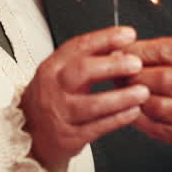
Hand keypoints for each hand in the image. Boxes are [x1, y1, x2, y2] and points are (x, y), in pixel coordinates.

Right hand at [20, 26, 147, 169]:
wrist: (29, 134)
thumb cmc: (53, 98)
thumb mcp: (62, 73)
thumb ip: (89, 59)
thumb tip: (120, 47)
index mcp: (53, 67)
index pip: (79, 46)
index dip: (105, 38)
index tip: (128, 35)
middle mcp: (53, 88)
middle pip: (82, 71)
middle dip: (112, 66)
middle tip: (136, 64)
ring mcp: (60, 113)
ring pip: (92, 104)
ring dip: (121, 97)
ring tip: (142, 92)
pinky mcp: (69, 137)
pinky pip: (97, 127)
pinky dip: (118, 119)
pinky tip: (133, 112)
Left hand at [125, 35, 171, 145]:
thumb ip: (153, 49)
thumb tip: (118, 53)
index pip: (165, 52)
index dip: (138, 53)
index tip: (121, 53)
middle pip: (163, 80)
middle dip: (135, 76)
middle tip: (119, 74)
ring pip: (158, 106)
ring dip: (134, 98)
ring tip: (123, 91)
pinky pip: (155, 126)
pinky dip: (138, 117)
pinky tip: (131, 107)